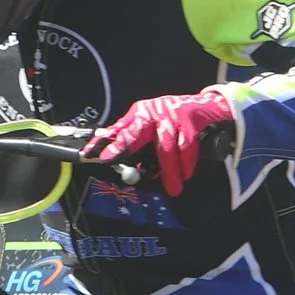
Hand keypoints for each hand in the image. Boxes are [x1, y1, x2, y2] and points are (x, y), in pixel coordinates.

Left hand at [82, 91, 233, 196]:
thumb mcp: (152, 126)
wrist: (206, 106)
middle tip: (117, 163)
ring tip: (174, 188)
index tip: (89, 153)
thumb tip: (115, 158)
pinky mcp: (189, 119)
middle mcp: (152, 112)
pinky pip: (186, 146)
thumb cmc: (174, 120)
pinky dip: (187, 163)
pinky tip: (186, 174)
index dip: (103, 141)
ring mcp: (171, 114)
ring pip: (166, 147)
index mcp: (140, 114)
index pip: (119, 128)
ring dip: (170, 171)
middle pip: (136, 132)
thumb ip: (135, 140)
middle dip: (124, 147)